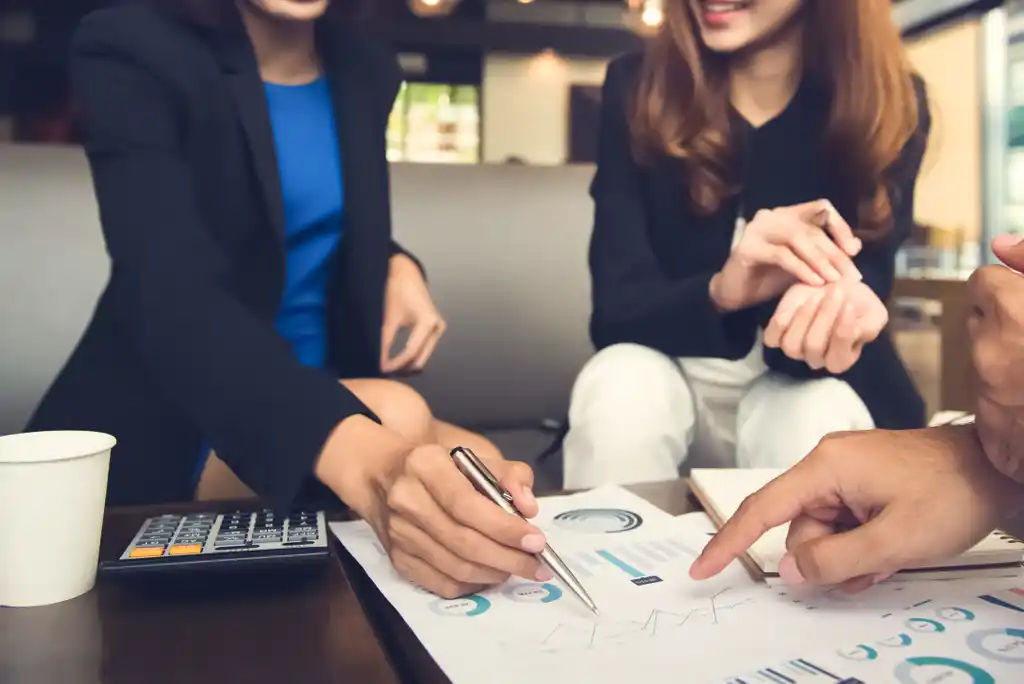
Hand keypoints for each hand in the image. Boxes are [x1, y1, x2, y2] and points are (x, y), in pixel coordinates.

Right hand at [335, 432, 548, 597]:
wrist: (382, 474)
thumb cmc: (438, 465)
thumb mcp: (474, 457)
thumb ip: (509, 475)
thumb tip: (528, 507)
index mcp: (425, 464)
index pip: (466, 504)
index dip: (504, 527)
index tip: (536, 540)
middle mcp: (406, 499)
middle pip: (462, 540)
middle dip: (507, 557)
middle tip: (536, 565)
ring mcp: (398, 533)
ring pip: (453, 566)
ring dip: (493, 573)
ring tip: (518, 569)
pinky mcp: (396, 558)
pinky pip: (439, 583)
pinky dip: (472, 585)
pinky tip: (491, 575)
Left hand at [381, 254, 445, 374]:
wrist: (406, 274)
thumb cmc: (398, 291)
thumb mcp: (390, 318)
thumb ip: (385, 342)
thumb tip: (381, 361)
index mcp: (427, 321)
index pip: (411, 350)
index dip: (397, 363)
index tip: (383, 370)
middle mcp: (437, 325)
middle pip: (420, 355)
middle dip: (404, 366)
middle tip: (387, 372)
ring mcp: (439, 327)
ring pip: (423, 352)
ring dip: (409, 361)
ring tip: (392, 366)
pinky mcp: (435, 327)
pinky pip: (425, 346)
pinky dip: (414, 353)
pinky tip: (401, 359)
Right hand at [689, 426, 1021, 590]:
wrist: (994, 468)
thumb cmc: (950, 492)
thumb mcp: (895, 540)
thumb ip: (836, 560)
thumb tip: (791, 571)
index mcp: (826, 466)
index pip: (763, 509)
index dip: (729, 541)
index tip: (702, 567)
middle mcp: (828, 463)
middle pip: (799, 528)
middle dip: (826, 557)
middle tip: (872, 564)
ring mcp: (845, 472)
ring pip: (822, 530)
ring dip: (848, 554)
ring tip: (889, 555)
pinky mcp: (861, 481)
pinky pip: (842, 522)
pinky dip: (858, 543)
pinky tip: (887, 546)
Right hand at [709, 200, 862, 311]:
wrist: (735, 293)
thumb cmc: (769, 278)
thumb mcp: (804, 264)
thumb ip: (825, 253)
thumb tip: (856, 246)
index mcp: (788, 215)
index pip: (821, 209)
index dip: (840, 227)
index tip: (853, 251)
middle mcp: (772, 216)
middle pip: (811, 228)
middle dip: (834, 253)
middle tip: (850, 275)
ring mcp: (757, 230)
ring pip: (797, 238)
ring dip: (820, 260)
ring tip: (833, 280)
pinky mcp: (746, 248)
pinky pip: (781, 255)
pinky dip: (801, 268)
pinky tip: (814, 282)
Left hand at [764, 279, 887, 372]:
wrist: (835, 284)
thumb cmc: (857, 301)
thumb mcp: (874, 313)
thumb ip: (869, 327)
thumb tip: (853, 331)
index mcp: (840, 360)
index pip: (837, 359)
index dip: (842, 333)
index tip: (851, 305)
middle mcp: (815, 359)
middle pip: (814, 348)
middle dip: (826, 317)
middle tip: (837, 292)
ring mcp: (794, 349)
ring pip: (792, 345)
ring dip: (805, 317)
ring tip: (818, 295)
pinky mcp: (776, 335)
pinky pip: (772, 339)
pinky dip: (780, 323)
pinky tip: (794, 305)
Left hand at [969, 235, 1023, 483]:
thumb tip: (1001, 245)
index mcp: (1015, 312)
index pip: (984, 282)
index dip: (1010, 291)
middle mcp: (993, 351)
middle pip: (982, 322)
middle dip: (1010, 326)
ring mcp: (991, 394)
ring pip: (988, 364)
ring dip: (1014, 364)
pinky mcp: (995, 435)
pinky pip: (994, 407)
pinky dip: (1016, 403)